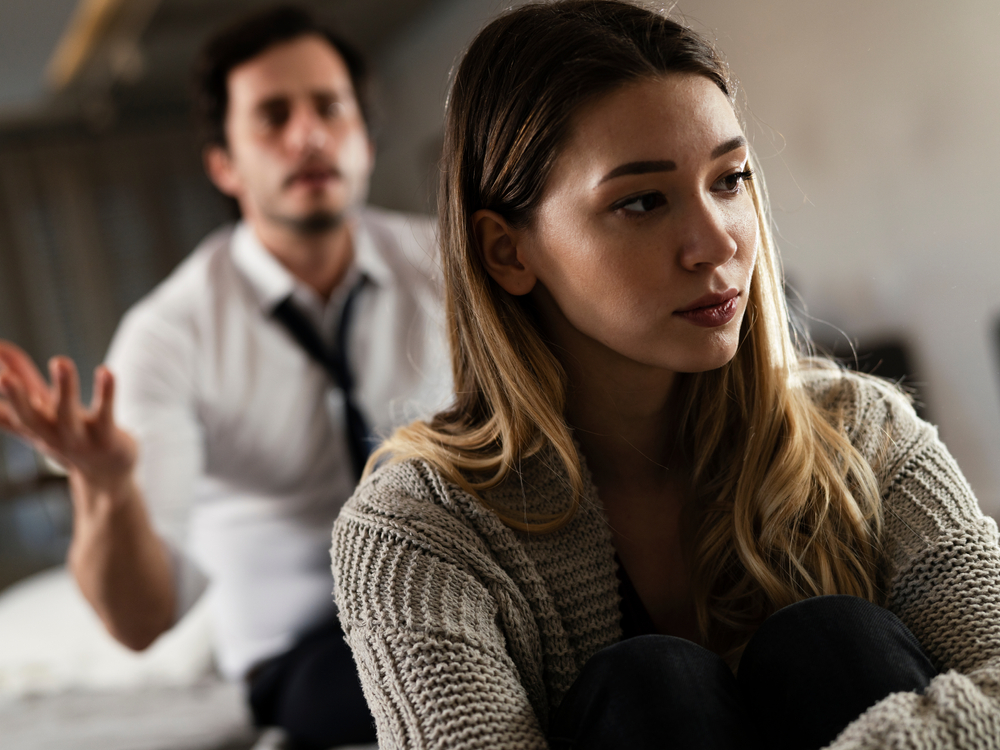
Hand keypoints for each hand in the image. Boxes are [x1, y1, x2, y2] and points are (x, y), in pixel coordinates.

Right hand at [0, 341, 136, 491]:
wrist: (105, 477)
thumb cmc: (68, 437)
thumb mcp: (40, 415)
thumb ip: (19, 386)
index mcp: (34, 425)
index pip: (10, 409)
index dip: (0, 392)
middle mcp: (51, 433)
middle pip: (29, 417)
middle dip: (16, 397)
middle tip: (3, 376)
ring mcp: (79, 438)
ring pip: (68, 414)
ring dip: (64, 388)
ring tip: (60, 361)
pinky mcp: (107, 439)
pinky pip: (106, 414)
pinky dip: (106, 393)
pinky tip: (105, 371)